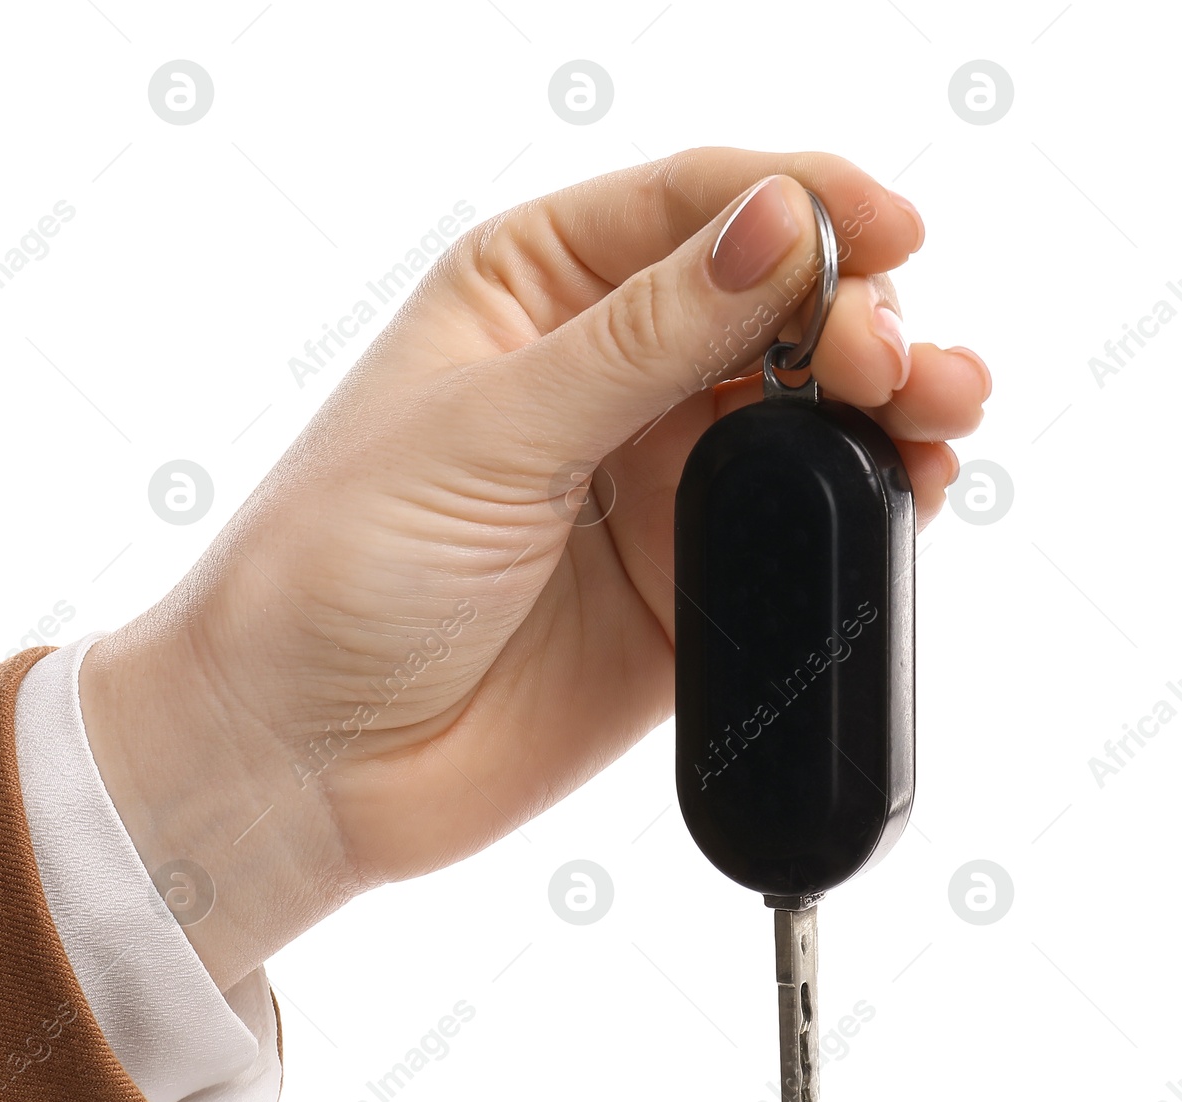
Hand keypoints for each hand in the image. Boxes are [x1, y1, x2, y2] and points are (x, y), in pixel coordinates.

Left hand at [80, 148, 990, 989]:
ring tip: (939, 411)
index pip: (693, 207)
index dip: (801, 202)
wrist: (303, 758)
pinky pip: (797, 526)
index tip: (887, 231)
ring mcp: (650, 483)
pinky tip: (907, 488)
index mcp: (531, 291)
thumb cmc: (335, 571)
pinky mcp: (684, 587)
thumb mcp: (484, 431)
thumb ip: (638, 340)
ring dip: (888, 400)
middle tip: (889, 361)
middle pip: (770, 303)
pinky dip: (865, 500)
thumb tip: (778, 225)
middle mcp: (600, 374)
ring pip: (803, 411)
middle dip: (854, 311)